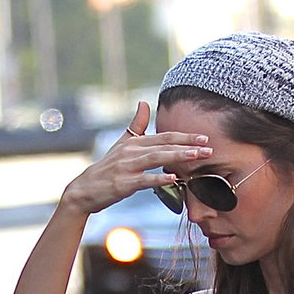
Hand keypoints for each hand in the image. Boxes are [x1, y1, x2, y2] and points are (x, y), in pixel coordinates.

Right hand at [58, 102, 210, 216]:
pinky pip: (144, 180)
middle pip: (164, 145)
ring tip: (196, 157)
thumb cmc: (106, 169)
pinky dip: (158, 178)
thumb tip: (143, 103)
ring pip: (156, 158)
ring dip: (177, 156)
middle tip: (209, 146)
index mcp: (135, 142)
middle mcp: (131, 151)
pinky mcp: (123, 183)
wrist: (84, 190)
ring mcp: (127, 167)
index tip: (204, 137)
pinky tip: (173, 179)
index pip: (164, 136)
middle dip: (188, 145)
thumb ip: (136, 125)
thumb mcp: (121, 144)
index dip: (185, 136)